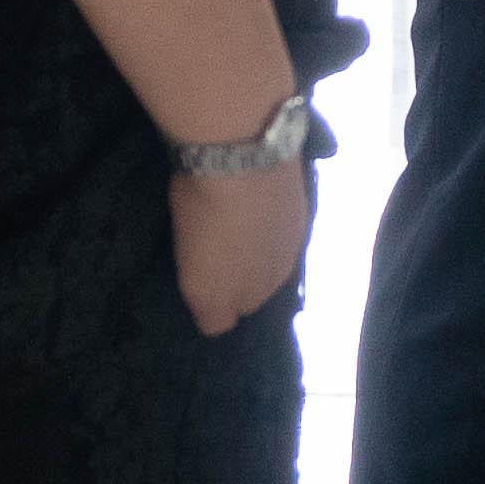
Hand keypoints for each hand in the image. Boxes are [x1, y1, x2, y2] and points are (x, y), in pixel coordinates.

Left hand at [167, 158, 311, 334]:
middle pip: (249, 304)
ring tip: (246, 229)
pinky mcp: (303, 233)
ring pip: (272, 277)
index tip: (201, 280)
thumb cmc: (197, 202)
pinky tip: (266, 212)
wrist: (246, 158)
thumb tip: (212, 274)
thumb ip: (199, 273)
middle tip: (223, 252)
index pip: (217, 325)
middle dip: (239, 286)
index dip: (210, 306)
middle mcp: (256, 291)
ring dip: (261, 262)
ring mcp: (285, 261)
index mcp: (217, 297)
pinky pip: (287, 249)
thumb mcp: (181, 243)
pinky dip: (277, 237)